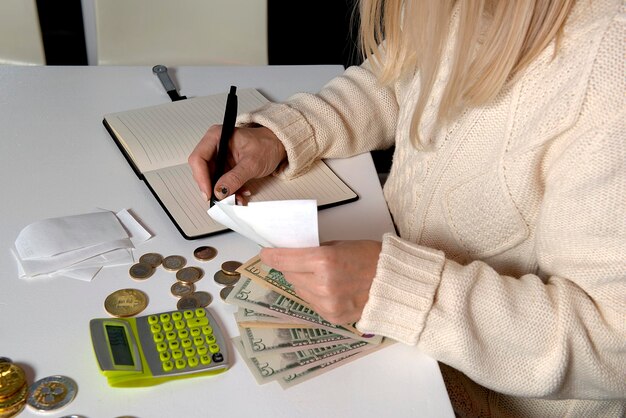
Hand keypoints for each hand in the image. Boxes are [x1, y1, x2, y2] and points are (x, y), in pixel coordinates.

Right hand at [188, 125, 286, 202]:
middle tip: (223, 199)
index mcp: (216, 136)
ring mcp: (219, 157)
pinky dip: (230, 191)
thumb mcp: (252, 163)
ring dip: (223, 192)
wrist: (278, 145)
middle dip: (213, 187)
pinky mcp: (225, 167)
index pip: (199, 158)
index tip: (209, 193)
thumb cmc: (267, 145)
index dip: (201, 178)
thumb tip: (220, 191)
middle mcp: (214, 146)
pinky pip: (222, 182)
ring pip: (212, 179)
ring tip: (237, 197)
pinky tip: (241, 193)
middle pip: (202, 171)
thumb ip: (235, 177)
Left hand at [260, 240, 381, 324]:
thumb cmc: (371, 258)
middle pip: (289, 275)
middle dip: (290, 267)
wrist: (395, 283)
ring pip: (299, 290)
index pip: (285, 260)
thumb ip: (314, 251)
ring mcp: (327, 304)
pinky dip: (315, 295)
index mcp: (324, 261)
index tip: (266, 253)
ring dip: (303, 282)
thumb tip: (293, 253)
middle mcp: (322, 285)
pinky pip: (312, 303)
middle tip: (299, 261)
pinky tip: (329, 288)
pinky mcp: (332, 316)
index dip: (271, 256)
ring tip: (320, 276)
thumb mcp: (339, 245)